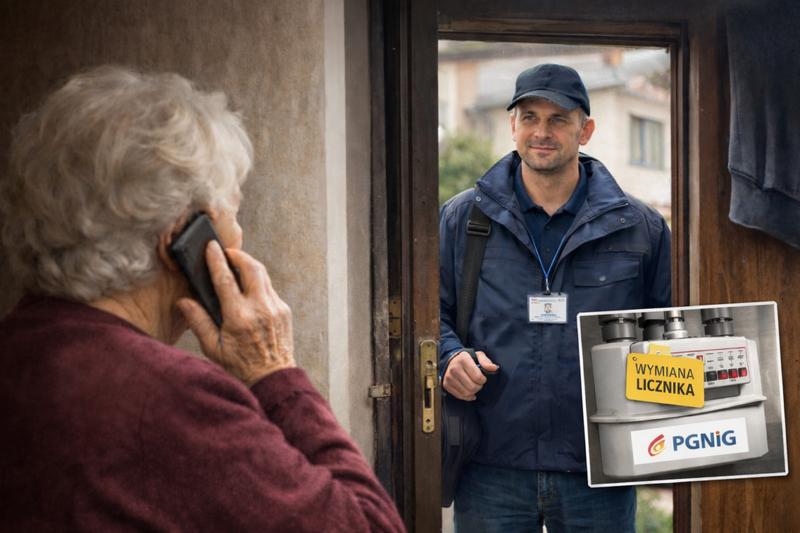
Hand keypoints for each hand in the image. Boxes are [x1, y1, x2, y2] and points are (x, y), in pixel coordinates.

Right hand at [177, 240, 295, 385]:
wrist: (272, 376)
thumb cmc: (240, 365)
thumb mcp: (213, 347)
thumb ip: (198, 322)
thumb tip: (184, 301)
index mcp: (239, 317)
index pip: (225, 279)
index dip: (216, 260)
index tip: (211, 247)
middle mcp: (260, 308)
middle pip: (252, 267)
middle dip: (238, 255)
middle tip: (227, 252)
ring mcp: (275, 307)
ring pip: (263, 275)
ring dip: (249, 266)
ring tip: (236, 264)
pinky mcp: (284, 310)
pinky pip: (270, 289)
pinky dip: (258, 283)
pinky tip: (248, 288)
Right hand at [442, 350, 498, 400]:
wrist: (451, 360)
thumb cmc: (467, 359)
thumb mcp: (478, 356)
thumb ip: (486, 362)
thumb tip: (495, 368)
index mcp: (463, 359)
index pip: (477, 377)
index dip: (483, 380)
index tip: (482, 378)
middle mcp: (454, 368)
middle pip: (472, 387)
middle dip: (479, 386)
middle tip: (478, 383)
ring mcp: (449, 377)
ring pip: (466, 392)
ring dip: (473, 392)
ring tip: (473, 385)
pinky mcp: (446, 384)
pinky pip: (459, 396)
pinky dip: (467, 396)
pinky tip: (469, 392)